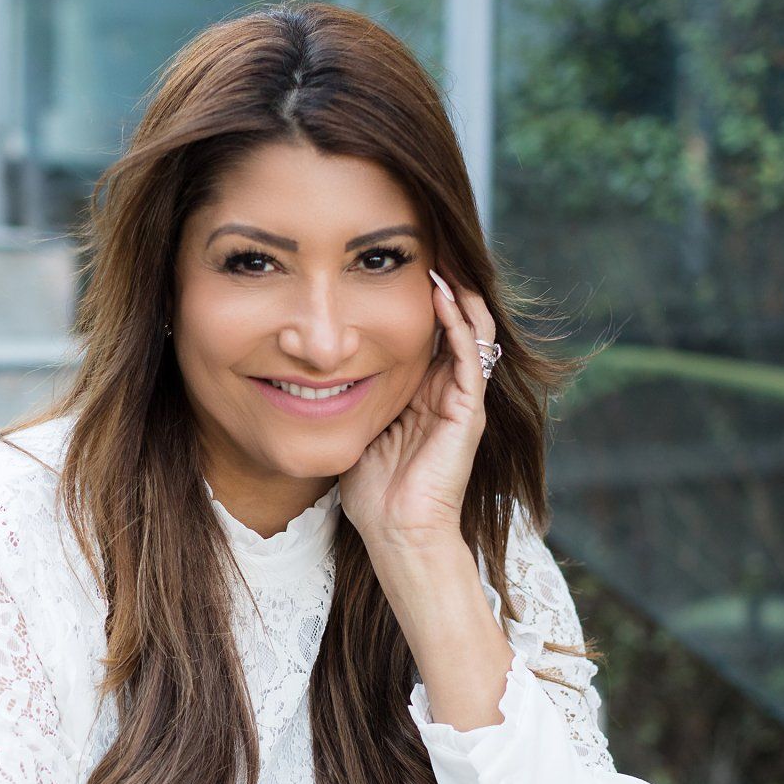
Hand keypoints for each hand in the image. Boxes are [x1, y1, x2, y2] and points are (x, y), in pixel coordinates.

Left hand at [339, 268, 495, 553]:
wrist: (398, 534)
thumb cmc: (374, 494)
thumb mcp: (357, 431)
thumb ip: (348, 401)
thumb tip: (312, 375)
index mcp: (424, 397)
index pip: (429, 336)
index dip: (419, 303)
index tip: (399, 269)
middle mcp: (448, 394)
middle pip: (455, 326)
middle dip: (443, 288)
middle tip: (426, 248)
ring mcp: (462, 402)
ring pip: (471, 333)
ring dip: (457, 296)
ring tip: (441, 261)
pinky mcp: (469, 413)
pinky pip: (470, 357)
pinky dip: (458, 324)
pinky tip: (443, 296)